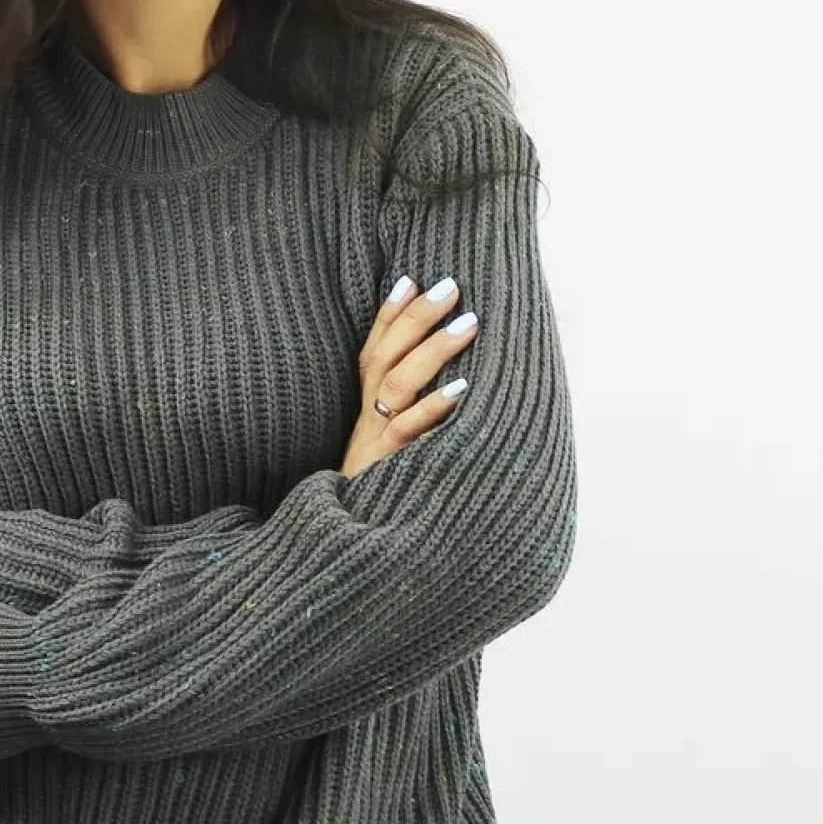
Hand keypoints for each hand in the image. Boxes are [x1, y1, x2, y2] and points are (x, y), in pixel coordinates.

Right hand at [341, 273, 478, 479]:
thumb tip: (452, 379)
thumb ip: (407, 414)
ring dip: (433, 350)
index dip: (388, 315)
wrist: (353, 544)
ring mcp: (375, 442)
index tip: (410, 279)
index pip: (372, 351)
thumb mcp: (388, 449)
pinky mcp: (387, 467)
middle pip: (384, 357)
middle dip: (416, 318)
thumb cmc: (382, 493)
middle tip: (451, 286)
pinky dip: (433, 408)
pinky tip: (462, 388)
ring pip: (396, 385)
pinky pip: (408, 431)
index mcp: (365, 411)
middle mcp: (367, 420)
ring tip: (469, 323)